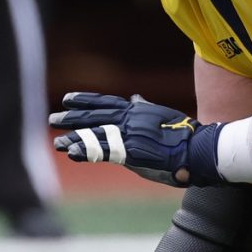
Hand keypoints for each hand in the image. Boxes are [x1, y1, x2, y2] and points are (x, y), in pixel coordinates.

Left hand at [49, 92, 224, 186]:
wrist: (198, 149)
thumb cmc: (183, 135)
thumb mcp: (161, 114)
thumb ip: (144, 108)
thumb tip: (135, 98)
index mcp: (136, 110)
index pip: (105, 102)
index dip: (85, 100)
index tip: (68, 99)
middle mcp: (130, 118)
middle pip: (94, 115)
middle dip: (72, 118)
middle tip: (53, 119)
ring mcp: (130, 134)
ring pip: (95, 134)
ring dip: (75, 138)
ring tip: (58, 143)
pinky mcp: (132, 151)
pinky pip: (103, 151)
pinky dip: (87, 151)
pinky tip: (73, 153)